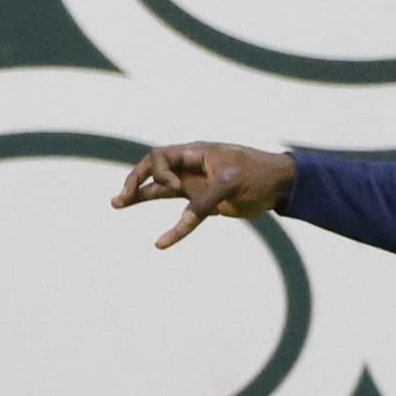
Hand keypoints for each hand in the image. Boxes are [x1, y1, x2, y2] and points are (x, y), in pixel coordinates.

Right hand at [110, 142, 296, 249]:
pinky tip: (161, 242)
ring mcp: (197, 185)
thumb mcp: (231, 182)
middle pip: (154, 170)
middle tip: (121, 198)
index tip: (171, 184)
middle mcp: (192, 167)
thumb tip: (186, 219)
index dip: (157, 170)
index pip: (162, 156)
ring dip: (140, 195)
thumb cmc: (258, 173)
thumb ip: (205, 199)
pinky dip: (173, 228)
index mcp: (197, 153)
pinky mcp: (205, 203)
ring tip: (116, 203)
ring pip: (161, 189)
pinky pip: (182, 215)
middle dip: (135, 181)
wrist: (279, 185)